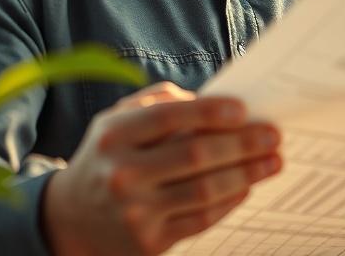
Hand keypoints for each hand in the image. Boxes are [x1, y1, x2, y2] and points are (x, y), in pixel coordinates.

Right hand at [42, 81, 281, 255]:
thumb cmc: (108, 156)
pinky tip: (248, 186)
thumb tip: (213, 102)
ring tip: (273, 161)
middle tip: (273, 134)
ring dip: (247, 174)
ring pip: (204, 190)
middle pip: (194, 155)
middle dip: (241, 144)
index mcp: (114, 135)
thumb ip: (159, 103)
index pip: (168, 117)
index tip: (244, 109)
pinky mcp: (149, 242)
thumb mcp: (118, 121)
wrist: (70, 218)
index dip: (209, 112)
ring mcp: (135, 212)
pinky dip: (230, 201)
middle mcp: (121, 173)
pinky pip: (201, 219)